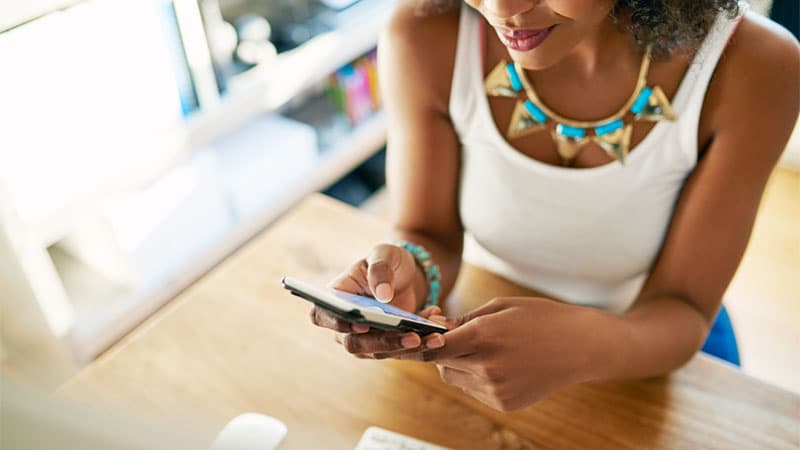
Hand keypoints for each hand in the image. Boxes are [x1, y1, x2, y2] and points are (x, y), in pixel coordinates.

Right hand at [309, 244, 445, 357]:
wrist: (406, 274)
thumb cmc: (387, 261)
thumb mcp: (384, 253)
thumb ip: (380, 269)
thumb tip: (382, 296)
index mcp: (335, 298)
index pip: (322, 316)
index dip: (338, 323)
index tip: (361, 323)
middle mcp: (344, 325)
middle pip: (354, 343)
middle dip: (384, 342)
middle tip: (413, 336)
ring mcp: (365, 339)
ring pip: (381, 352)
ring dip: (408, 346)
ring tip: (435, 335)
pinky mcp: (387, 346)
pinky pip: (402, 350)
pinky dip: (422, 341)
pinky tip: (438, 326)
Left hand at [392, 297, 608, 410]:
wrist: (583, 347)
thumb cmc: (542, 318)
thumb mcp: (501, 306)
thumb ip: (466, 319)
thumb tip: (438, 329)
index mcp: (484, 336)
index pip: (433, 346)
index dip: (420, 341)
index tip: (414, 336)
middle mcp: (487, 366)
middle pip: (440, 363)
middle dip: (440, 350)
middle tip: (453, 336)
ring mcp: (496, 389)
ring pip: (454, 378)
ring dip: (457, 364)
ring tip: (483, 349)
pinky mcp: (505, 404)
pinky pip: (474, 390)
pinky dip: (475, 377)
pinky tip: (499, 363)